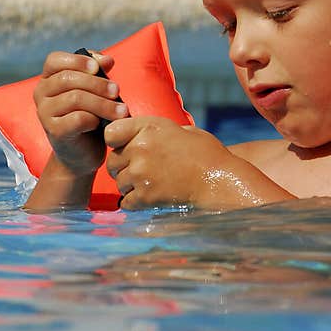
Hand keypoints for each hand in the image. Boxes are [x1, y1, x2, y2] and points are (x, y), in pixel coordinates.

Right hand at [33, 50, 129, 176]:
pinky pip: (78, 118)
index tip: (98, 68)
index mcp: (49, 79)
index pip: (54, 60)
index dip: (77, 60)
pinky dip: (95, 119)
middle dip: (98, 84)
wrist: (83, 153)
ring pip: (75, 98)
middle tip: (117, 91)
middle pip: (68, 79)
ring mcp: (44, 113)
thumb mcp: (95, 92)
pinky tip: (104, 123)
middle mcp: (41, 94)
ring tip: (122, 110)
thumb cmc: (90, 117)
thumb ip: (98, 73)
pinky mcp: (54, 131)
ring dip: (103, 103)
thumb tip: (107, 59)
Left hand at [104, 116, 274, 209]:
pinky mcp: (144, 196)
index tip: (124, 146)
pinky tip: (150, 198)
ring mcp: (140, 174)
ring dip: (130, 186)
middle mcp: (140, 149)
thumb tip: (143, 134)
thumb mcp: (185, 130)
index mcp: (149, 128)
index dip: (115, 140)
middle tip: (141, 170)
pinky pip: (126, 202)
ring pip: (119, 183)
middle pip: (112, 161)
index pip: (111, 133)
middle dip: (123, 166)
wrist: (219, 180)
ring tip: (150, 185)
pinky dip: (135, 202)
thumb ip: (159, 131)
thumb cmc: (208, 154)